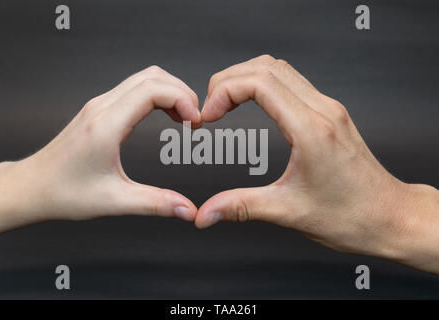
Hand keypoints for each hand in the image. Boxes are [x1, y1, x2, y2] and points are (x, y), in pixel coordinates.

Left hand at [0, 66, 200, 236]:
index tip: (195, 123)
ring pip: (144, 78)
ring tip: (184, 118)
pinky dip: (157, 96)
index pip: (153, 90)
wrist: (32, 187)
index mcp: (106, 125)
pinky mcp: (99, 110)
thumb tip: (188, 210)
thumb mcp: (114, 201)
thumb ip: (156, 203)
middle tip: (195, 120)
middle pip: (152, 76)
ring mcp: (99, 106)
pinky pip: (134, 89)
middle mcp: (102, 108)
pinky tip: (165, 116)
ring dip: (170, 92)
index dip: (182, 99)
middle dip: (182, 92)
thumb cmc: (64, 193)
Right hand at [196, 55, 438, 273]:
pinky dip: (264, 85)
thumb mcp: (288, 212)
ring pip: (280, 69)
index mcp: (311, 129)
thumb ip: (241, 207)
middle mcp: (322, 111)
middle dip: (228, 80)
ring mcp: (329, 109)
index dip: (224, 91)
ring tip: (225, 105)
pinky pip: (292, 83)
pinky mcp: (330, 115)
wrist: (390, 217)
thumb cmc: (351, 216)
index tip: (208, 116)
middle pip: (266, 67)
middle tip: (210, 108)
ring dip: (246, 79)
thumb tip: (206, 213)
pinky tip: (253, 106)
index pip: (259, 82)